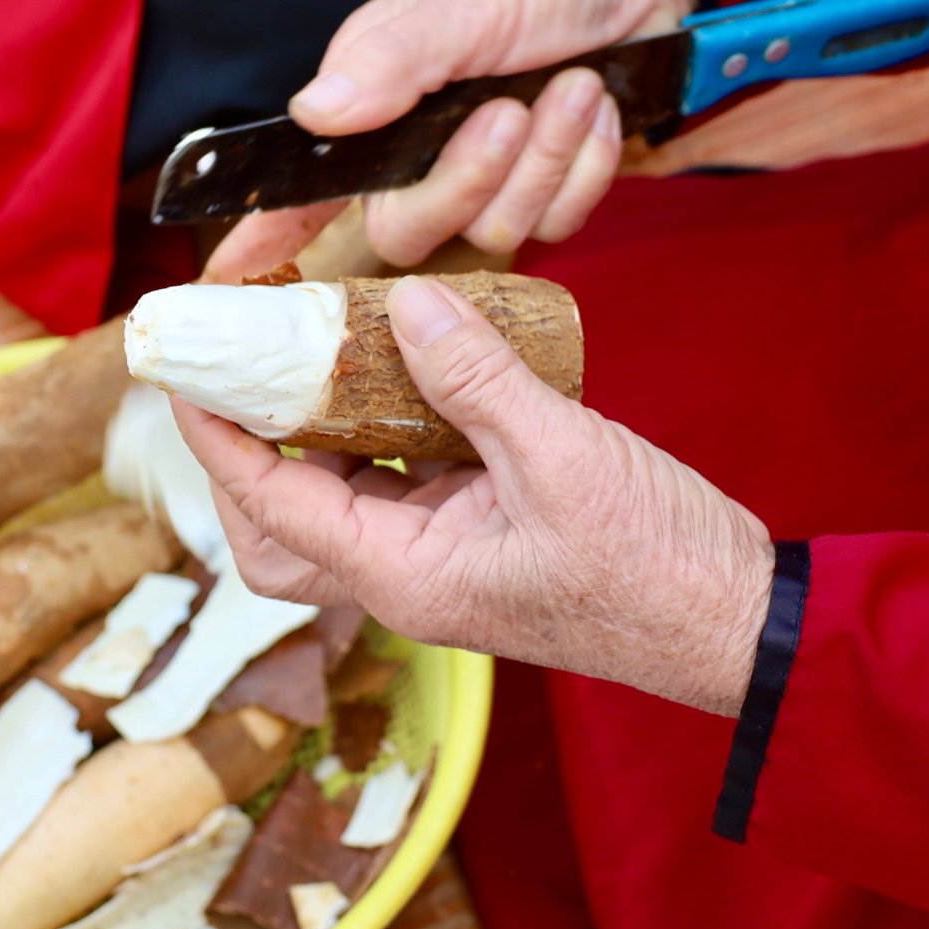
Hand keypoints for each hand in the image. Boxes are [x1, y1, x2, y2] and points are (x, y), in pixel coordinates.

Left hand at [172, 277, 773, 715]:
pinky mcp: (481, 538)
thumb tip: (411, 304)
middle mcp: (409, 578)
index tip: (190, 371)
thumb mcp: (563, 455)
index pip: (273, 508)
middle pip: (280, 530)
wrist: (739, 624)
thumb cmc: (658, 566)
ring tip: (314, 351)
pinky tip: (405, 366)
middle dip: (245, 456)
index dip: (219, 439)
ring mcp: (444, 562)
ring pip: (337, 504)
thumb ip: (478, 380)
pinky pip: (402, 482)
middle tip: (243, 371)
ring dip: (314, 434)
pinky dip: (384, 428)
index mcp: (408, 578)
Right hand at [205, 0, 695, 281]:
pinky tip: (593, 110)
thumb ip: (392, 60)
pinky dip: (584, 164)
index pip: (305, 190)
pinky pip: (557, 223)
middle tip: (509, 111)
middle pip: (408, 232)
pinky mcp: (544, 198)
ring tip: (571, 86)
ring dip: (543, 157)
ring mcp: (483, 186)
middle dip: (467, 177)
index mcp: (374, 111)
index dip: (265, 236)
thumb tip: (316, 112)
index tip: (225, 278)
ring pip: (493, 230)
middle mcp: (417, 161)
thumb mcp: (459, 3)